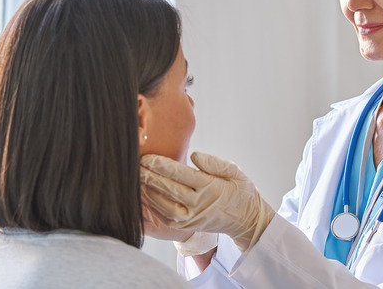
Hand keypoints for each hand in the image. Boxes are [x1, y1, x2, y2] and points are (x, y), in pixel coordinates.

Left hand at [140, 152, 274, 252]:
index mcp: (211, 187)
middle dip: (149, 176)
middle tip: (135, 165)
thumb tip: (194, 155)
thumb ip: (215, 163)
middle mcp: (199, 204)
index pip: (181, 174)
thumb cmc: (240, 191)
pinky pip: (165, 217)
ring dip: (148, 192)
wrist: (247, 220)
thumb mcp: (235, 172)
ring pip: (164, 205)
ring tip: (136, 179)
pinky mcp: (187, 226)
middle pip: (168, 189)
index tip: (148, 157)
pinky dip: (153, 206)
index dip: (161, 165)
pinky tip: (145, 195)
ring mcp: (192, 218)